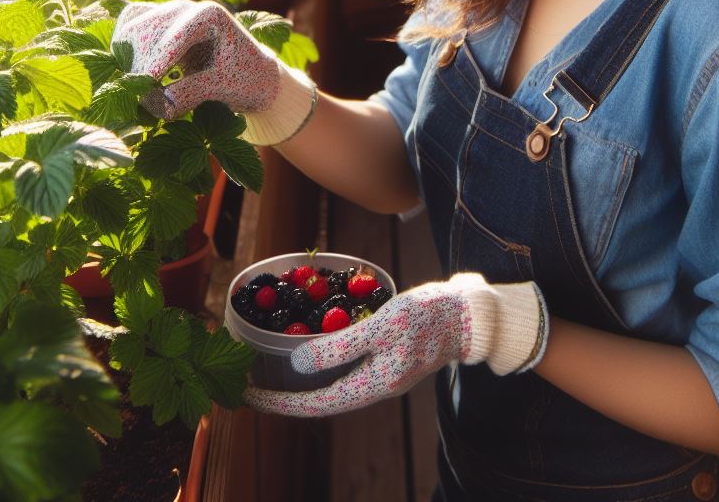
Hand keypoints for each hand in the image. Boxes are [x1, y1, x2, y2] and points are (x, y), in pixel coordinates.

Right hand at [112, 0, 316, 144]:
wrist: (253, 75)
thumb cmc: (246, 79)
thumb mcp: (226, 87)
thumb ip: (194, 92)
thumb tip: (160, 103)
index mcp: (208, 15)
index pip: (169, 38)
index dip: (154, 66)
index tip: (146, 92)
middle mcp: (185, 8)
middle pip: (144, 33)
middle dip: (141, 67)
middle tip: (147, 100)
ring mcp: (167, 14)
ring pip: (130, 31)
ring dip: (130, 62)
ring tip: (146, 93)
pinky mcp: (156, 26)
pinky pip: (128, 30)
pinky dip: (125, 52)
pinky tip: (133, 75)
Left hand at [243, 273, 547, 416]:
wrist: (472, 315)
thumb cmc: (430, 317)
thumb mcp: (383, 326)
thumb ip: (341, 345)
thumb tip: (298, 363)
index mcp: (372, 385)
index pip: (314, 404)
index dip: (278, 402)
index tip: (246, 397)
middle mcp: (374, 385)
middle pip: (319, 398)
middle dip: (284, 393)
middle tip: (250, 381)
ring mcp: (383, 372)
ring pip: (331, 383)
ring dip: (300, 379)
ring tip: (271, 367)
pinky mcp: (389, 356)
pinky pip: (346, 367)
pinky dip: (322, 361)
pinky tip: (311, 345)